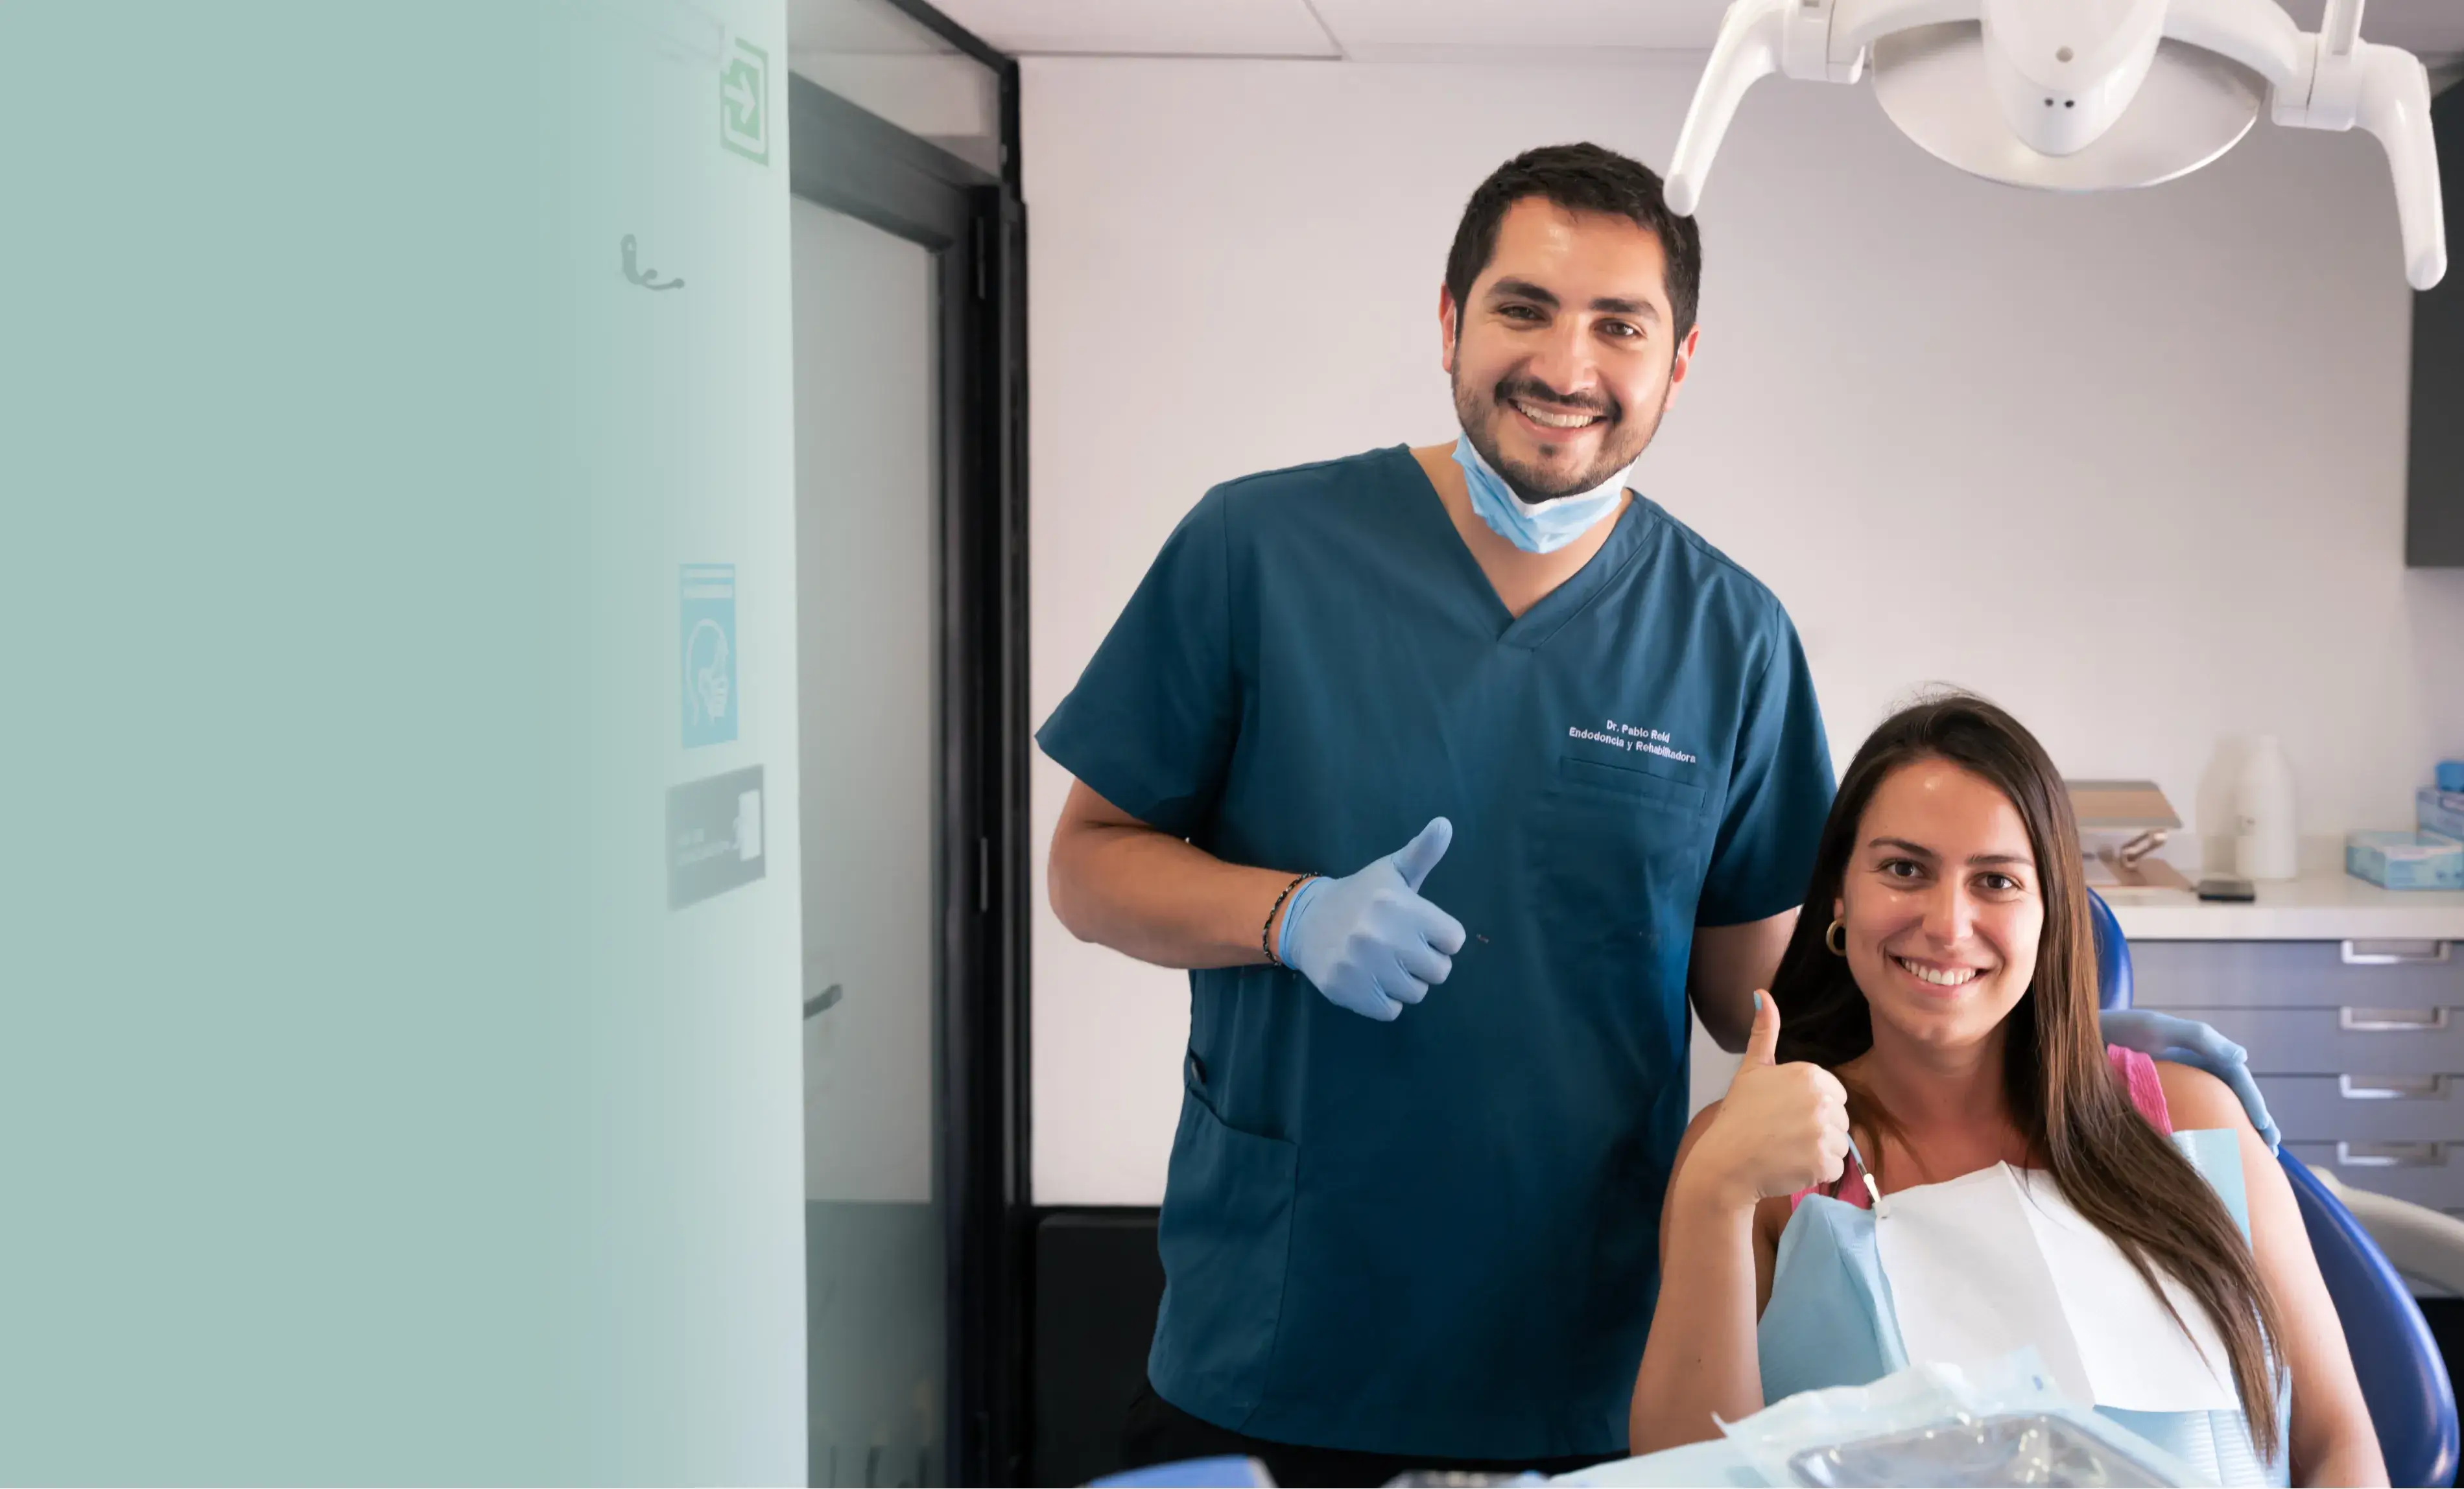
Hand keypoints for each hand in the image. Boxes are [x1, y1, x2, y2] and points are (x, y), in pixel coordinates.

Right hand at [1277, 817, 1467, 1021]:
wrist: (1306, 920)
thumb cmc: (1361, 896)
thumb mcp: (1392, 871)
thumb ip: (1423, 852)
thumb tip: (1445, 824)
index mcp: (1399, 903)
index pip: (1454, 939)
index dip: (1441, 936)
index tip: (1419, 929)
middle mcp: (1381, 935)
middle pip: (1439, 971)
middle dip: (1425, 961)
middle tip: (1401, 948)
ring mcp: (1363, 966)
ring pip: (1416, 993)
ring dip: (1405, 982)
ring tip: (1384, 962)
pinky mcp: (1348, 991)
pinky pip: (1391, 1011)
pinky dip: (1384, 1000)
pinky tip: (1370, 978)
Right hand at [1686, 992, 1849, 1210]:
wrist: (1726, 1160)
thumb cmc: (1739, 1114)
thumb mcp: (1751, 1069)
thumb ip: (1763, 1033)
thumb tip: (1761, 993)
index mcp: (1809, 1074)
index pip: (1835, 1094)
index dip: (1812, 1106)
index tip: (1786, 1114)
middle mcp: (1821, 1100)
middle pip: (1840, 1118)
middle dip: (1818, 1129)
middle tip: (1785, 1134)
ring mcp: (1824, 1133)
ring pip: (1840, 1143)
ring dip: (1819, 1151)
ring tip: (1788, 1151)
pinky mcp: (1824, 1163)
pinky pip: (1835, 1167)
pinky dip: (1817, 1172)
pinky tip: (1793, 1166)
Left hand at [2099, 1008, 2280, 1151]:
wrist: (2083, 1040)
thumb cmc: (2120, 1029)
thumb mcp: (2158, 1028)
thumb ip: (2199, 1038)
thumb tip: (2243, 1058)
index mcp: (2201, 1051)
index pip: (2237, 1079)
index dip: (2254, 1103)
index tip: (2264, 1129)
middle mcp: (2195, 1070)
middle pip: (2233, 1098)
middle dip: (2254, 1123)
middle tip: (2270, 1153)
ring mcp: (2180, 1087)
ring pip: (2216, 1112)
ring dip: (2236, 1133)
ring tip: (2253, 1160)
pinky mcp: (2162, 1102)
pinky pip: (2192, 1121)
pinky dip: (2207, 1137)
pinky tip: (2214, 1158)